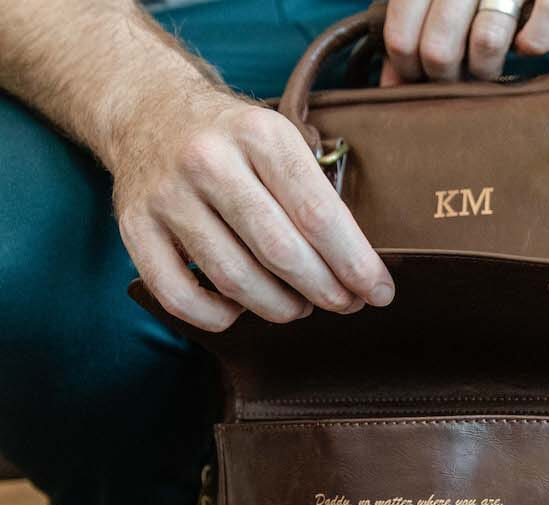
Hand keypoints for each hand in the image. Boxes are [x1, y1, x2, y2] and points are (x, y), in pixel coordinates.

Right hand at [112, 92, 394, 331]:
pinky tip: (239, 309)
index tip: (379, 293)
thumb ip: (317, 200)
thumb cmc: (234, 142)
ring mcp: (167, 195)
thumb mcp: (282, 144)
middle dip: (325, 291)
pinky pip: (180, 297)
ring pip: (236, 282)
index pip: (320, 216)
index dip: (356, 265)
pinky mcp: (134, 226)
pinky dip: (218, 316)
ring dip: (279, 307)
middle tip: (344, 304)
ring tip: (297, 305)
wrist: (148, 108)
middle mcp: (209, 161)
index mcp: (260, 136)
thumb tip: (360, 276)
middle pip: (282, 253)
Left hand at [381, 0, 548, 83]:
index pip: (400, 38)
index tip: (422, 72)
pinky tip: (526, 42)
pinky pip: (539, 31)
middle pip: (439, 50)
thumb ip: (407, 31)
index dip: (409, 69)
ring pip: (486, 43)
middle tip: (459, 70)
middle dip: (447, 76)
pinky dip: (534, 44)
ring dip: (487, 68)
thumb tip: (390, 86)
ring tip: (490, 61)